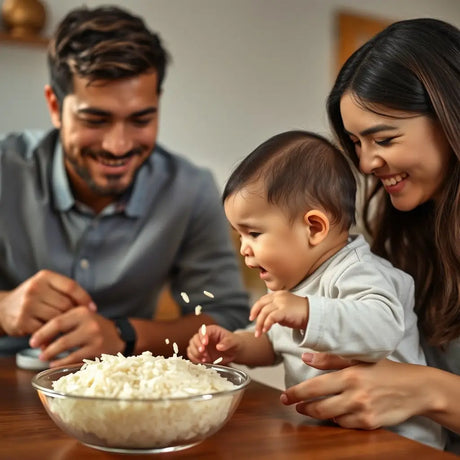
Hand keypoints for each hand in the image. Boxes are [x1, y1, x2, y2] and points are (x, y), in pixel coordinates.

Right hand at [0, 270, 95, 335]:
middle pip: (66, 304)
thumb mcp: (47, 286)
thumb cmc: (34, 298)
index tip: (93, 308)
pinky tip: (53, 335)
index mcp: (45, 276)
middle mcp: (35, 288)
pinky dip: (52, 334)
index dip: (85, 298)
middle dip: (73, 314)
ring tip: (67, 329)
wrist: (2, 309)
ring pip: (57, 318)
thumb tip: (91, 307)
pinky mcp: (22, 321)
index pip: (71, 286)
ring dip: (64, 325)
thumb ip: (65, 292)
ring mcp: (27, 305)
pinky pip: (45, 330)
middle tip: (76, 321)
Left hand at [29, 307, 123, 366]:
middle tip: (36, 350)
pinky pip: (74, 358)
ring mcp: (94, 337)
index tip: (32, 340)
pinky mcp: (97, 350)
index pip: (57, 321)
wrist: (119, 335)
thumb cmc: (94, 326)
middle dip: (45, 344)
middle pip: (61, 335)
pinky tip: (55, 363)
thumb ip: (64, 322)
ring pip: (66, 347)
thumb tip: (40, 336)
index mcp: (82, 311)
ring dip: (51, 354)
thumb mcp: (82, 317)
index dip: (42, 332)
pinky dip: (62, 362)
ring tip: (43, 358)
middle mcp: (89, 322)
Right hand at [187, 324, 239, 364]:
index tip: (205, 343)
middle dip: (197, 346)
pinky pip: (192, 355)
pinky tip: (202, 362)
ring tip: (204, 359)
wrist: (234, 351)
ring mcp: (201, 345)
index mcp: (212, 330)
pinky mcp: (200, 354)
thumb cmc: (234, 343)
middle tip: (203, 352)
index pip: (203, 331)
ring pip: (191, 347)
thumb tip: (219, 346)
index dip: (202, 337)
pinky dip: (194, 359)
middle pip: (195, 339)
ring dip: (195, 353)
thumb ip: (227, 342)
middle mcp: (204, 337)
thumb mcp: (233, 341)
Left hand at [249, 291, 307, 336]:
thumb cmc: (301, 314)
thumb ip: (277, 311)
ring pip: (264, 312)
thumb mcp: (286, 310)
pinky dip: (266, 324)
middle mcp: (279, 296)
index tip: (252, 316)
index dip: (255, 308)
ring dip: (260, 323)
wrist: (315, 315)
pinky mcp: (284, 310)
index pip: (263, 300)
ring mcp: (281, 302)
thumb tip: (268, 319)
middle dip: (255, 315)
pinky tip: (266, 330)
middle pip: (261, 304)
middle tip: (252, 324)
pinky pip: (271, 317)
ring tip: (259, 333)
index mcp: (279, 294)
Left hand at [280, 353, 422, 429]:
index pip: (314, 387)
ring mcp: (363, 412)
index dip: (296, 393)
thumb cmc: (385, 369)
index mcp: (349, 375)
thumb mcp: (358, 358)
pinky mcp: (370, 424)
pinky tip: (335, 412)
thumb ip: (330, 358)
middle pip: (319, 407)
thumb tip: (305, 356)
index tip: (285, 397)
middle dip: (303, 407)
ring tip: (312, 407)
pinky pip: (345, 425)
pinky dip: (337, 419)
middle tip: (294, 405)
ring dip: (319, 413)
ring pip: (330, 417)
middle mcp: (355, 395)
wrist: (415, 389)